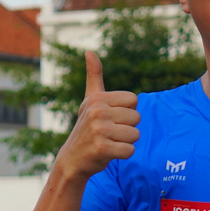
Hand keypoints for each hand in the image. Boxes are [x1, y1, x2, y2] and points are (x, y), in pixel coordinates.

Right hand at [55, 52, 139, 180]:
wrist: (72, 159)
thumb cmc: (87, 128)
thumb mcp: (90, 100)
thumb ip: (94, 76)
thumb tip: (89, 51)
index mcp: (97, 98)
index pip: (134, 100)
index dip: (127, 112)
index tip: (111, 118)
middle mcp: (97, 111)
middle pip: (136, 118)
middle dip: (128, 128)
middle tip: (110, 133)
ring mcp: (99, 130)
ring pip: (135, 135)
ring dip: (126, 142)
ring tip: (109, 142)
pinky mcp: (102, 148)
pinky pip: (130, 150)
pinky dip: (123, 154)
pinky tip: (109, 153)